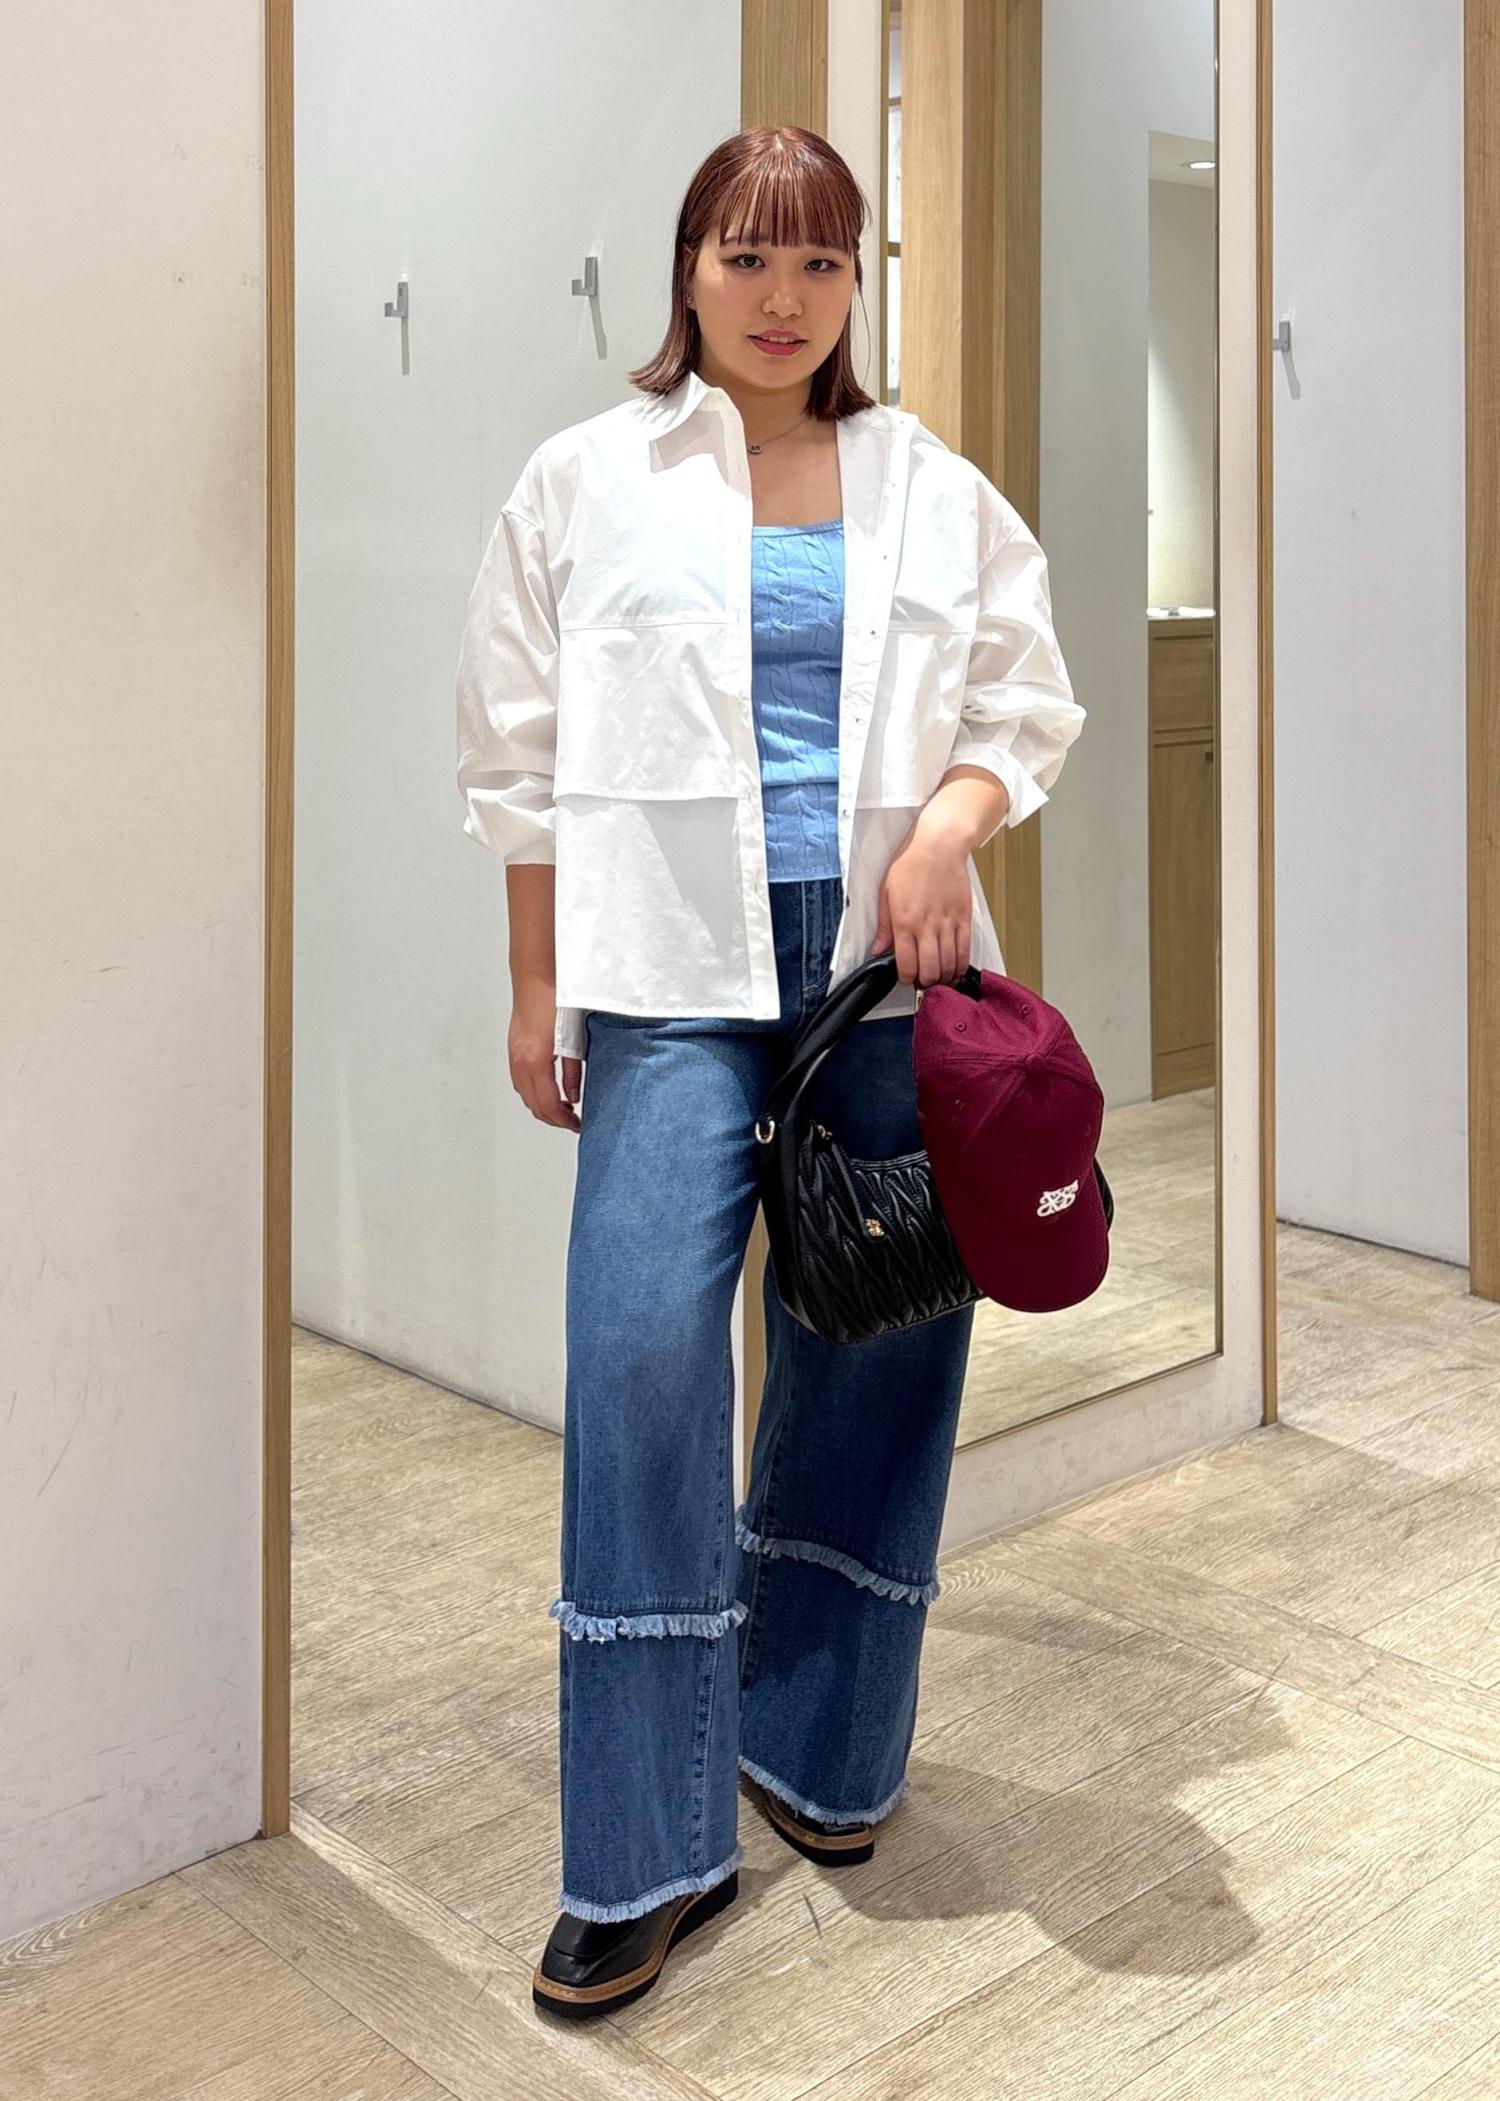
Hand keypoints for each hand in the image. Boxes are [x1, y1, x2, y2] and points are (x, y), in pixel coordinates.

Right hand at [509, 976, 581, 1131]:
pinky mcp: (514, 1050)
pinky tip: (547, 1090)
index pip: (548, 1104)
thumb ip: (573, 1071)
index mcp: (536, 1060)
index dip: (563, 1120)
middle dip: (553, 1118)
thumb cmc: (556, 1001)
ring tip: (563, 1108)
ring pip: (524, 1095)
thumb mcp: (574, 1039)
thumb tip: (573, 1095)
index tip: (576, 1125)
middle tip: (572, 1122)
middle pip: (534, 1105)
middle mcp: (520, 1062)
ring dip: (542, 1106)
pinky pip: (519, 1082)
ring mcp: (514, 1056)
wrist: (536, 978)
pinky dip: (533, 1093)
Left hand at [869, 812, 973, 987]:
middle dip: (925, 982)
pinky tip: (955, 969)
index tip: (906, 978)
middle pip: (929, 969)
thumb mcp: (886, 892)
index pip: (906, 963)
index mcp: (904, 922)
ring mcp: (947, 923)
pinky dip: (960, 964)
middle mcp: (926, 926)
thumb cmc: (911, 864)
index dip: (906, 977)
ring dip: (942, 977)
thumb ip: (883, 925)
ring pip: (947, 963)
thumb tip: (877, 949)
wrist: (940, 846)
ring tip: (938, 979)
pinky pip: (964, 950)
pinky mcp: (964, 918)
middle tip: (923, 982)